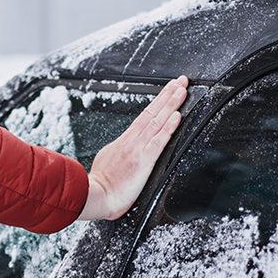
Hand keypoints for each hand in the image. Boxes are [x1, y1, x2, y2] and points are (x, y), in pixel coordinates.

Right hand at [80, 75, 187, 220]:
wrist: (95, 197)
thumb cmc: (100, 187)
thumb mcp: (108, 161)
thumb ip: (119, 153)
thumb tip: (126, 149)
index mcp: (125, 142)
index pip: (145, 116)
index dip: (158, 102)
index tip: (168, 90)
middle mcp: (132, 141)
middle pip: (152, 112)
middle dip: (168, 95)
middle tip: (181, 81)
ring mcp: (138, 149)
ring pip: (157, 121)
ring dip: (171, 104)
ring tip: (182, 90)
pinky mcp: (143, 160)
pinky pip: (159, 140)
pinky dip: (169, 127)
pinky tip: (177, 115)